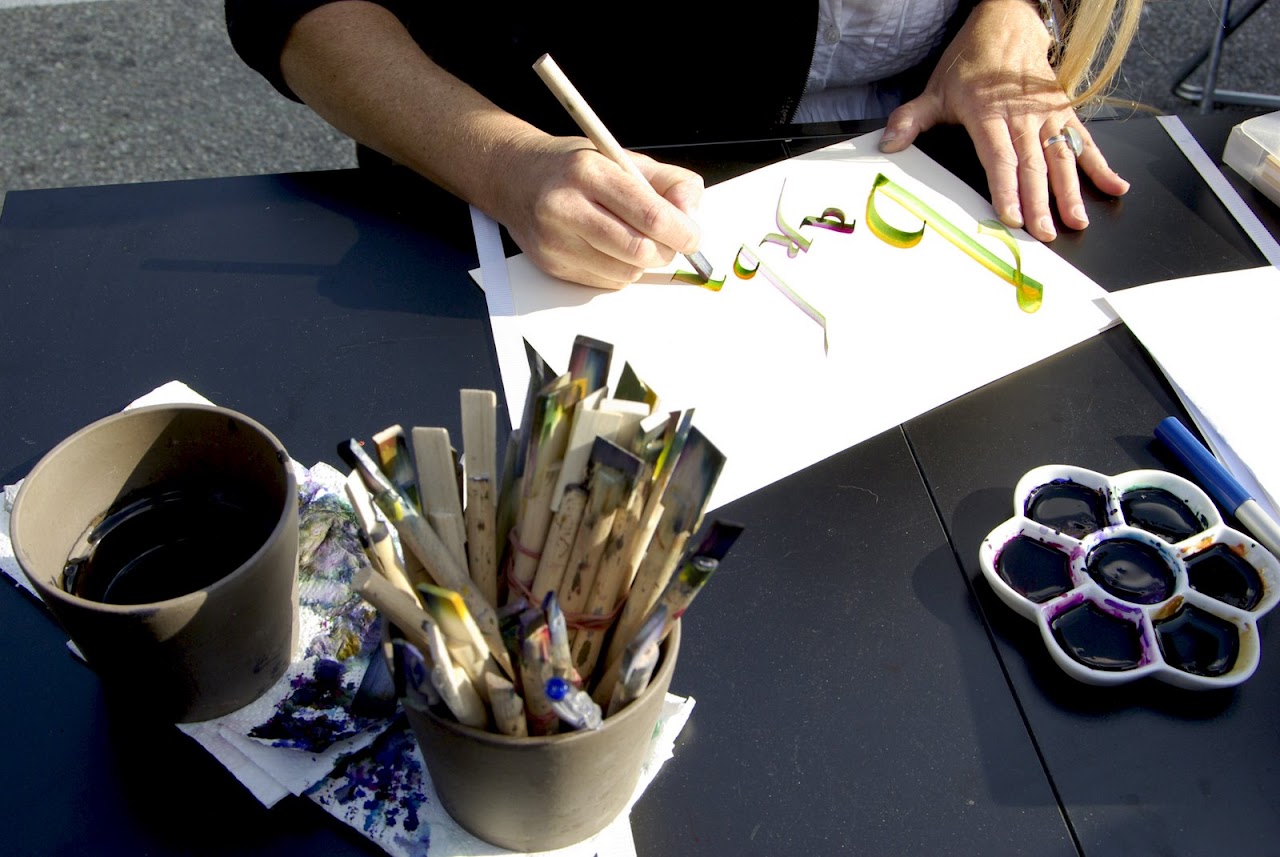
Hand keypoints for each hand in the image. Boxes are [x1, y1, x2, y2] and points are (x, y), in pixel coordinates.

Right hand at [493, 132, 704, 288]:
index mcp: (589, 172)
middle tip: (669, 240)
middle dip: (665, 250)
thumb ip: (668, 182)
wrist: (514, 178)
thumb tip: (691, 215)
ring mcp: (555, 241)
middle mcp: (566, 207)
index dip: (681, 231)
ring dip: (642, 261)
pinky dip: (621, 270)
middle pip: (639, 250)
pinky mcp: (552, 266)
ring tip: (632, 236)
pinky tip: (608, 247)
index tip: (692, 235)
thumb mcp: (622, 157)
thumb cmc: (572, 168)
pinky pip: (608, 283)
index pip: (649, 214)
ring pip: (627, 272)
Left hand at [878, 0, 1129, 241]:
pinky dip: (1101, 165)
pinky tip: (1116, 187)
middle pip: (1033, 166)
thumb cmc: (971, 62)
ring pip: (1061, 158)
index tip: (1011, 216)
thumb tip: (888, 144)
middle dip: (1040, 203)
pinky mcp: (1065, 112)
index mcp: (988, 114)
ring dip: (1071, 192)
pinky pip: (1085, 142)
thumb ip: (911, 119)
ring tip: (1076, 222)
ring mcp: (1047, 115)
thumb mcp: (936, 89)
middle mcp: (1022, 116)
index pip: (999, 158)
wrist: (1008, 23)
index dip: (1006, 188)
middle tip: (1045, 234)